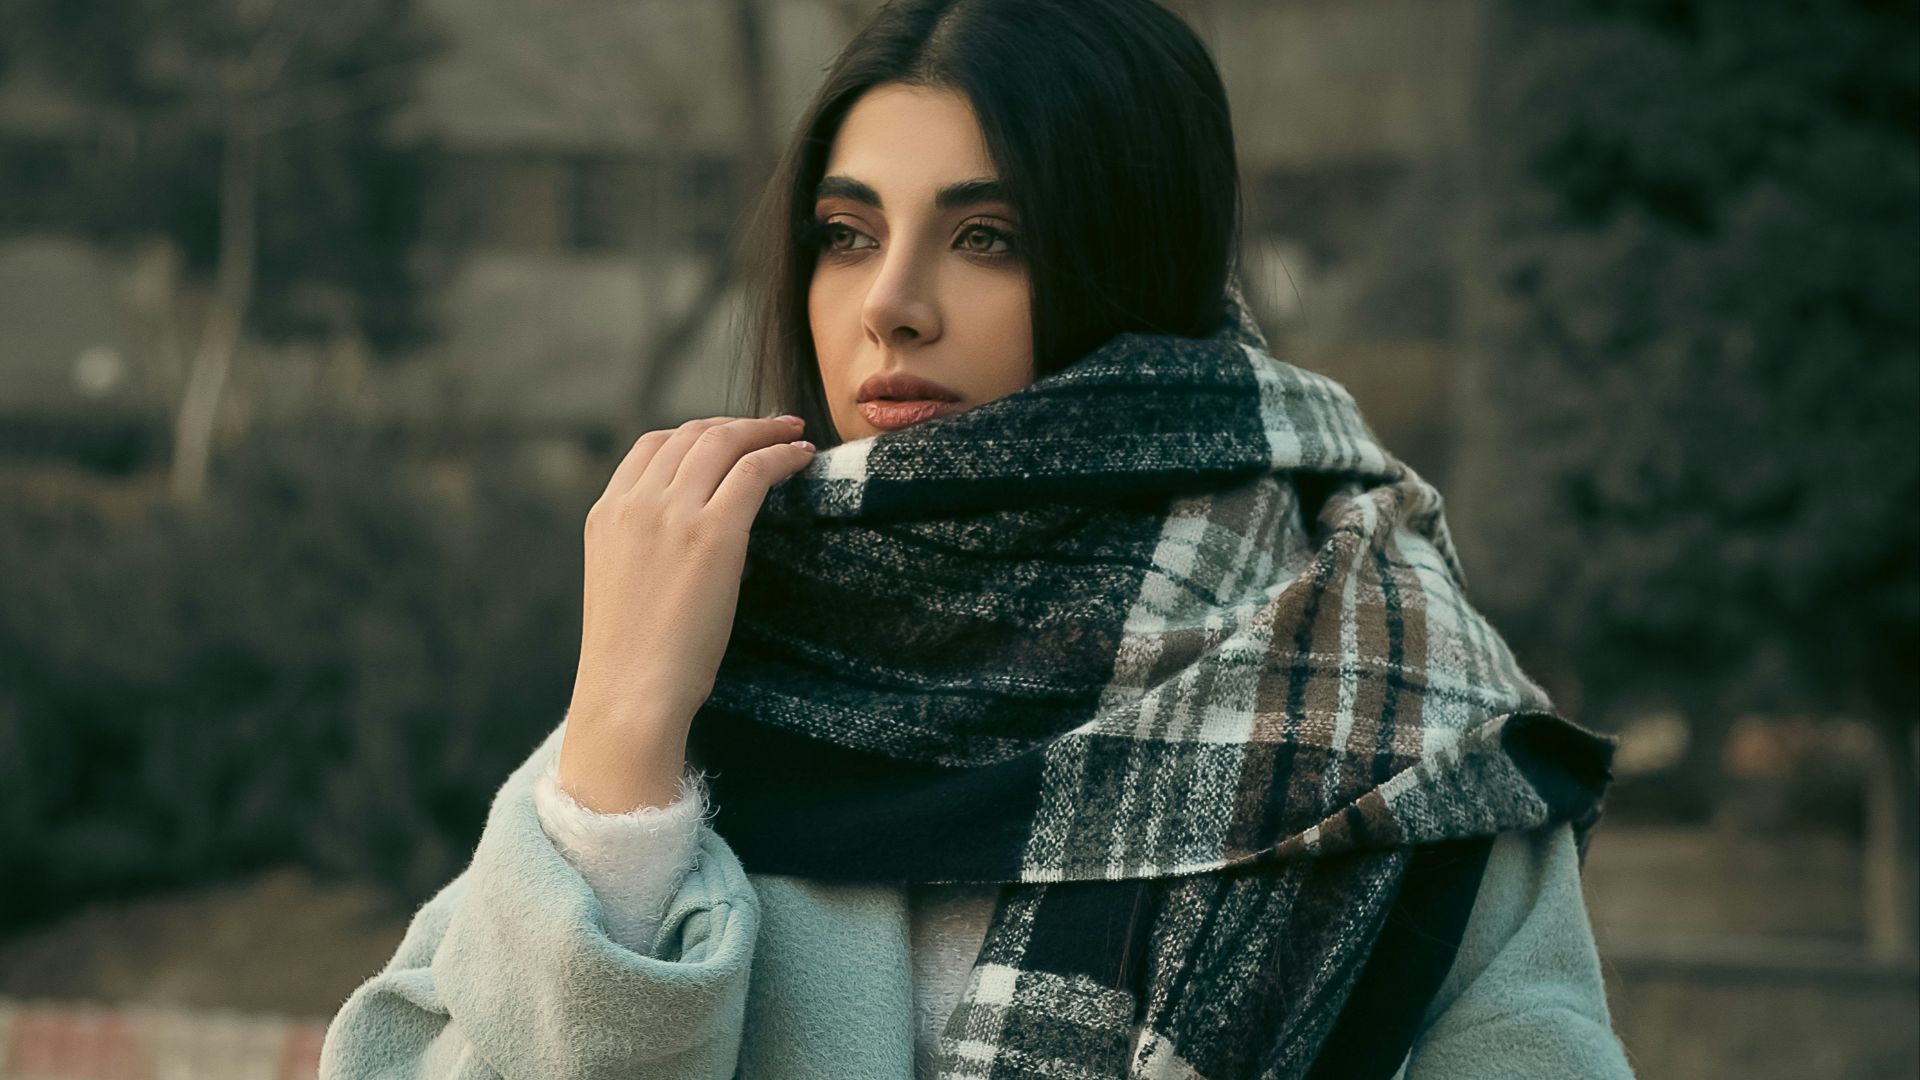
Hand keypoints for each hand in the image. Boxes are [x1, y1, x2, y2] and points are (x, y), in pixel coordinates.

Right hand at [559, 414, 814, 811]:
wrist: (630, 693)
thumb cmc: (635, 660)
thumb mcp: (624, 585)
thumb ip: (647, 547)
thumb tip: (700, 537)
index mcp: (606, 514)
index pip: (651, 446)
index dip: (696, 432)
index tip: (728, 436)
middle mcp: (635, 503)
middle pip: (690, 435)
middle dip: (735, 425)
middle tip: (771, 427)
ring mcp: (671, 513)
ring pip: (723, 443)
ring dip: (764, 430)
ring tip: (794, 433)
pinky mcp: (713, 532)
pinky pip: (754, 471)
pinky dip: (782, 454)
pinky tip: (803, 458)